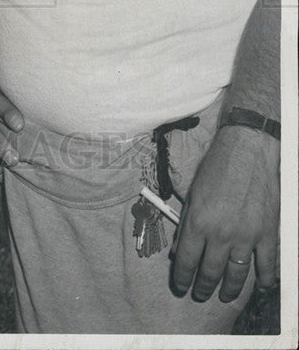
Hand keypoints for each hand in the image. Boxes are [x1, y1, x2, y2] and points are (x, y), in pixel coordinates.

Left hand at [171, 125, 279, 301]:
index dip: (181, 277)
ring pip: (236, 275)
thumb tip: (179, 248)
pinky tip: (258, 287)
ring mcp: (246, 236)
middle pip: (210, 272)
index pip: (185, 260)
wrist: (247, 151)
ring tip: (223, 296)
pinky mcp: (267, 234)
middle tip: (200, 294)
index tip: (180, 286)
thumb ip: (187, 222)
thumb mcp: (193, 193)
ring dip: (229, 289)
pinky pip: (267, 265)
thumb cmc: (217, 167)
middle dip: (203, 287)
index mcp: (198, 222)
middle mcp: (221, 233)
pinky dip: (263, 280)